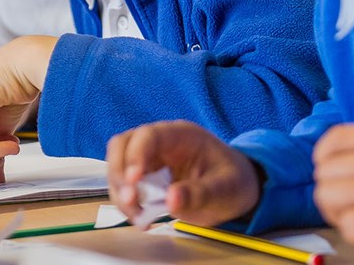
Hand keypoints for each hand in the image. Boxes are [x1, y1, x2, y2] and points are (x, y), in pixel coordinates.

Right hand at [107, 120, 260, 225]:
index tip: (133, 180)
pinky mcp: (146, 179)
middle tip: (130, 201)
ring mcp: (150, 160)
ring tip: (138, 216)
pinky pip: (125, 187)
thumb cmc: (233, 181)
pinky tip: (141, 218)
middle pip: (123, 146)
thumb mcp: (225, 189)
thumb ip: (200, 193)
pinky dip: (126, 203)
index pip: (149, 135)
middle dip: (119, 173)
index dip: (136, 155)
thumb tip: (171, 200)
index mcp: (181, 135)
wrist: (235, 191)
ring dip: (120, 192)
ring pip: (118, 167)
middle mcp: (161, 143)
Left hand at [313, 124, 353, 264]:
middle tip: (345, 199)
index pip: (337, 137)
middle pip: (326, 169)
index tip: (325, 167)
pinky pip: (347, 224)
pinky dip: (351, 229)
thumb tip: (335, 155)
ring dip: (336, 209)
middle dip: (329, 186)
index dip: (323, 154)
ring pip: (328, 195)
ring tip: (353, 214)